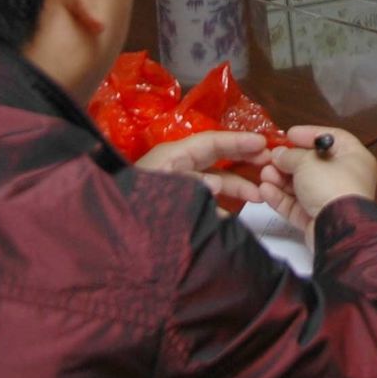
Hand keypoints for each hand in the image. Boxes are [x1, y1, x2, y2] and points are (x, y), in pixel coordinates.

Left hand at [135, 129, 271, 207]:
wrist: (106, 236)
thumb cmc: (134, 206)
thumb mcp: (164, 192)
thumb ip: (193, 188)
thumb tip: (216, 185)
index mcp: (171, 157)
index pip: (211, 142)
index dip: (238, 141)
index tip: (264, 143)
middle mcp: (174, 167)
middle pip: (215, 159)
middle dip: (243, 163)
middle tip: (270, 168)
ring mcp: (174, 186)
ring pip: (212, 181)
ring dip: (235, 187)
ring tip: (260, 196)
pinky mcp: (173, 205)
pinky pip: (202, 200)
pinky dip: (219, 206)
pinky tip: (231, 218)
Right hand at [259, 126, 375, 230]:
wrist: (337, 228)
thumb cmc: (333, 186)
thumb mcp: (307, 161)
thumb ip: (290, 155)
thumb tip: (279, 155)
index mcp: (353, 157)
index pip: (331, 138)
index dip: (309, 134)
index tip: (289, 135)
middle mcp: (345, 178)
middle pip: (312, 164)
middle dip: (288, 161)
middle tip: (270, 157)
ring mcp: (330, 200)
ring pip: (301, 186)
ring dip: (281, 179)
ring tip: (264, 174)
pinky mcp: (317, 219)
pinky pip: (296, 205)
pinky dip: (281, 197)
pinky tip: (265, 190)